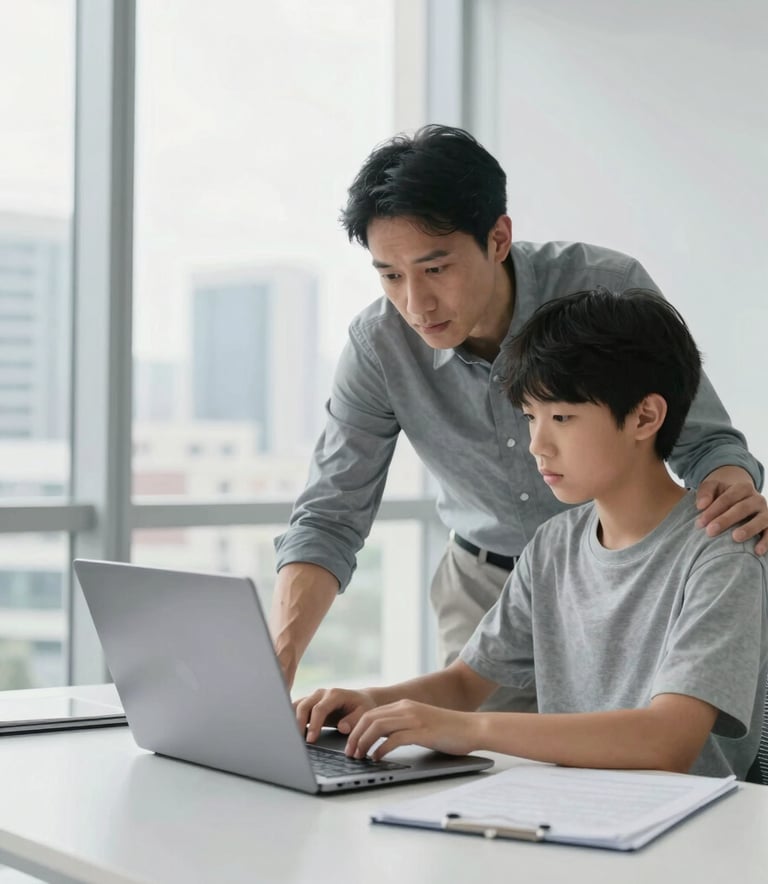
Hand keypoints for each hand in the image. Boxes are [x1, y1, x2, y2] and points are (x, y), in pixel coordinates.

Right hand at [294, 688, 376, 742]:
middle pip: (304, 706)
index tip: (310, 740)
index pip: (319, 709)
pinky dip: (291, 718)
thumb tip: (342, 728)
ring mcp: (314, 697)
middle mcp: (322, 693)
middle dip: (298, 723)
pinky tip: (290, 731)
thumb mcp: (364, 713)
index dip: (314, 725)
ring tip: (290, 737)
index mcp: (335, 694)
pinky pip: (296, 708)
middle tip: (297, 741)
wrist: (360, 700)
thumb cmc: (362, 707)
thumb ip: (353, 720)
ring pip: (297, 706)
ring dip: (292, 720)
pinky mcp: (310, 703)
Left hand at [345, 700, 478, 760]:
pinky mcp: (421, 731)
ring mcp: (414, 718)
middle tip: (350, 753)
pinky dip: (381, 749)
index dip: (356, 729)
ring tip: (360, 756)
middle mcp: (406, 708)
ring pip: (377, 726)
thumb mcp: (420, 723)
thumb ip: (403, 727)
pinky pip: (394, 738)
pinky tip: (377, 758)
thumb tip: (382, 741)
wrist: (473, 728)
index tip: (350, 744)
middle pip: (369, 718)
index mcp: (404, 705)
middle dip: (355, 736)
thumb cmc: (448, 730)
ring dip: (364, 742)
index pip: (371, 713)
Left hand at [696, 466, 767, 555]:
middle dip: (726, 520)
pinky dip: (766, 542)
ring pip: (760, 520)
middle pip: (742, 508)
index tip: (700, 523)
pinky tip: (757, 551)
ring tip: (735, 538)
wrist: (740, 497)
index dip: (713, 510)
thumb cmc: (722, 495)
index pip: (727, 498)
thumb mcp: (713, 488)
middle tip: (710, 531)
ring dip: (748, 529)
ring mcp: (766, 512)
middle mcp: (757, 499)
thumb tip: (701, 505)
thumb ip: (705, 493)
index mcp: (742, 488)